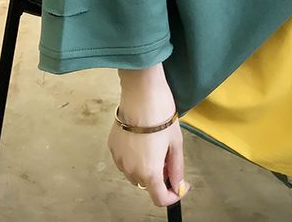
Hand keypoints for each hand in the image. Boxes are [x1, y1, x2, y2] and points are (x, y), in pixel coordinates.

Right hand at [108, 78, 190, 206]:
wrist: (141, 93)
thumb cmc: (161, 114)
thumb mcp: (176, 143)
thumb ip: (176, 168)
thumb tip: (178, 186)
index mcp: (150, 172)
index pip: (160, 199)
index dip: (172, 195)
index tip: (179, 186)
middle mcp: (131, 170)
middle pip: (147, 184)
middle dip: (159, 176)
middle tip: (167, 155)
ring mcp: (119, 159)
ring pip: (135, 173)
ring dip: (145, 166)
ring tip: (154, 144)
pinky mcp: (112, 146)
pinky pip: (125, 159)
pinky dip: (134, 156)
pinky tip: (141, 138)